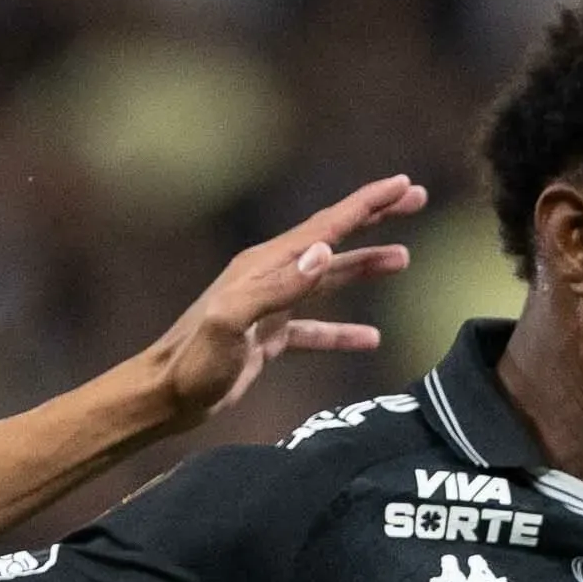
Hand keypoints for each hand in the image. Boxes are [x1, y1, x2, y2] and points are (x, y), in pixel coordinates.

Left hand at [138, 174, 422, 429]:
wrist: (166, 396)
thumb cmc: (195, 360)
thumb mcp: (235, 321)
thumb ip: (280, 287)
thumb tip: (325, 251)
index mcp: (265, 264)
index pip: (327, 226)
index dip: (367, 204)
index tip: (403, 185)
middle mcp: (269, 276)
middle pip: (332, 239)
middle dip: (374, 219)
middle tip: (415, 199)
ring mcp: (269, 306)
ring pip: (328, 279)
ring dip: (364, 266)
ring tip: (403, 259)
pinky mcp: (267, 337)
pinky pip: (315, 328)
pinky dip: (342, 331)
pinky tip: (370, 339)